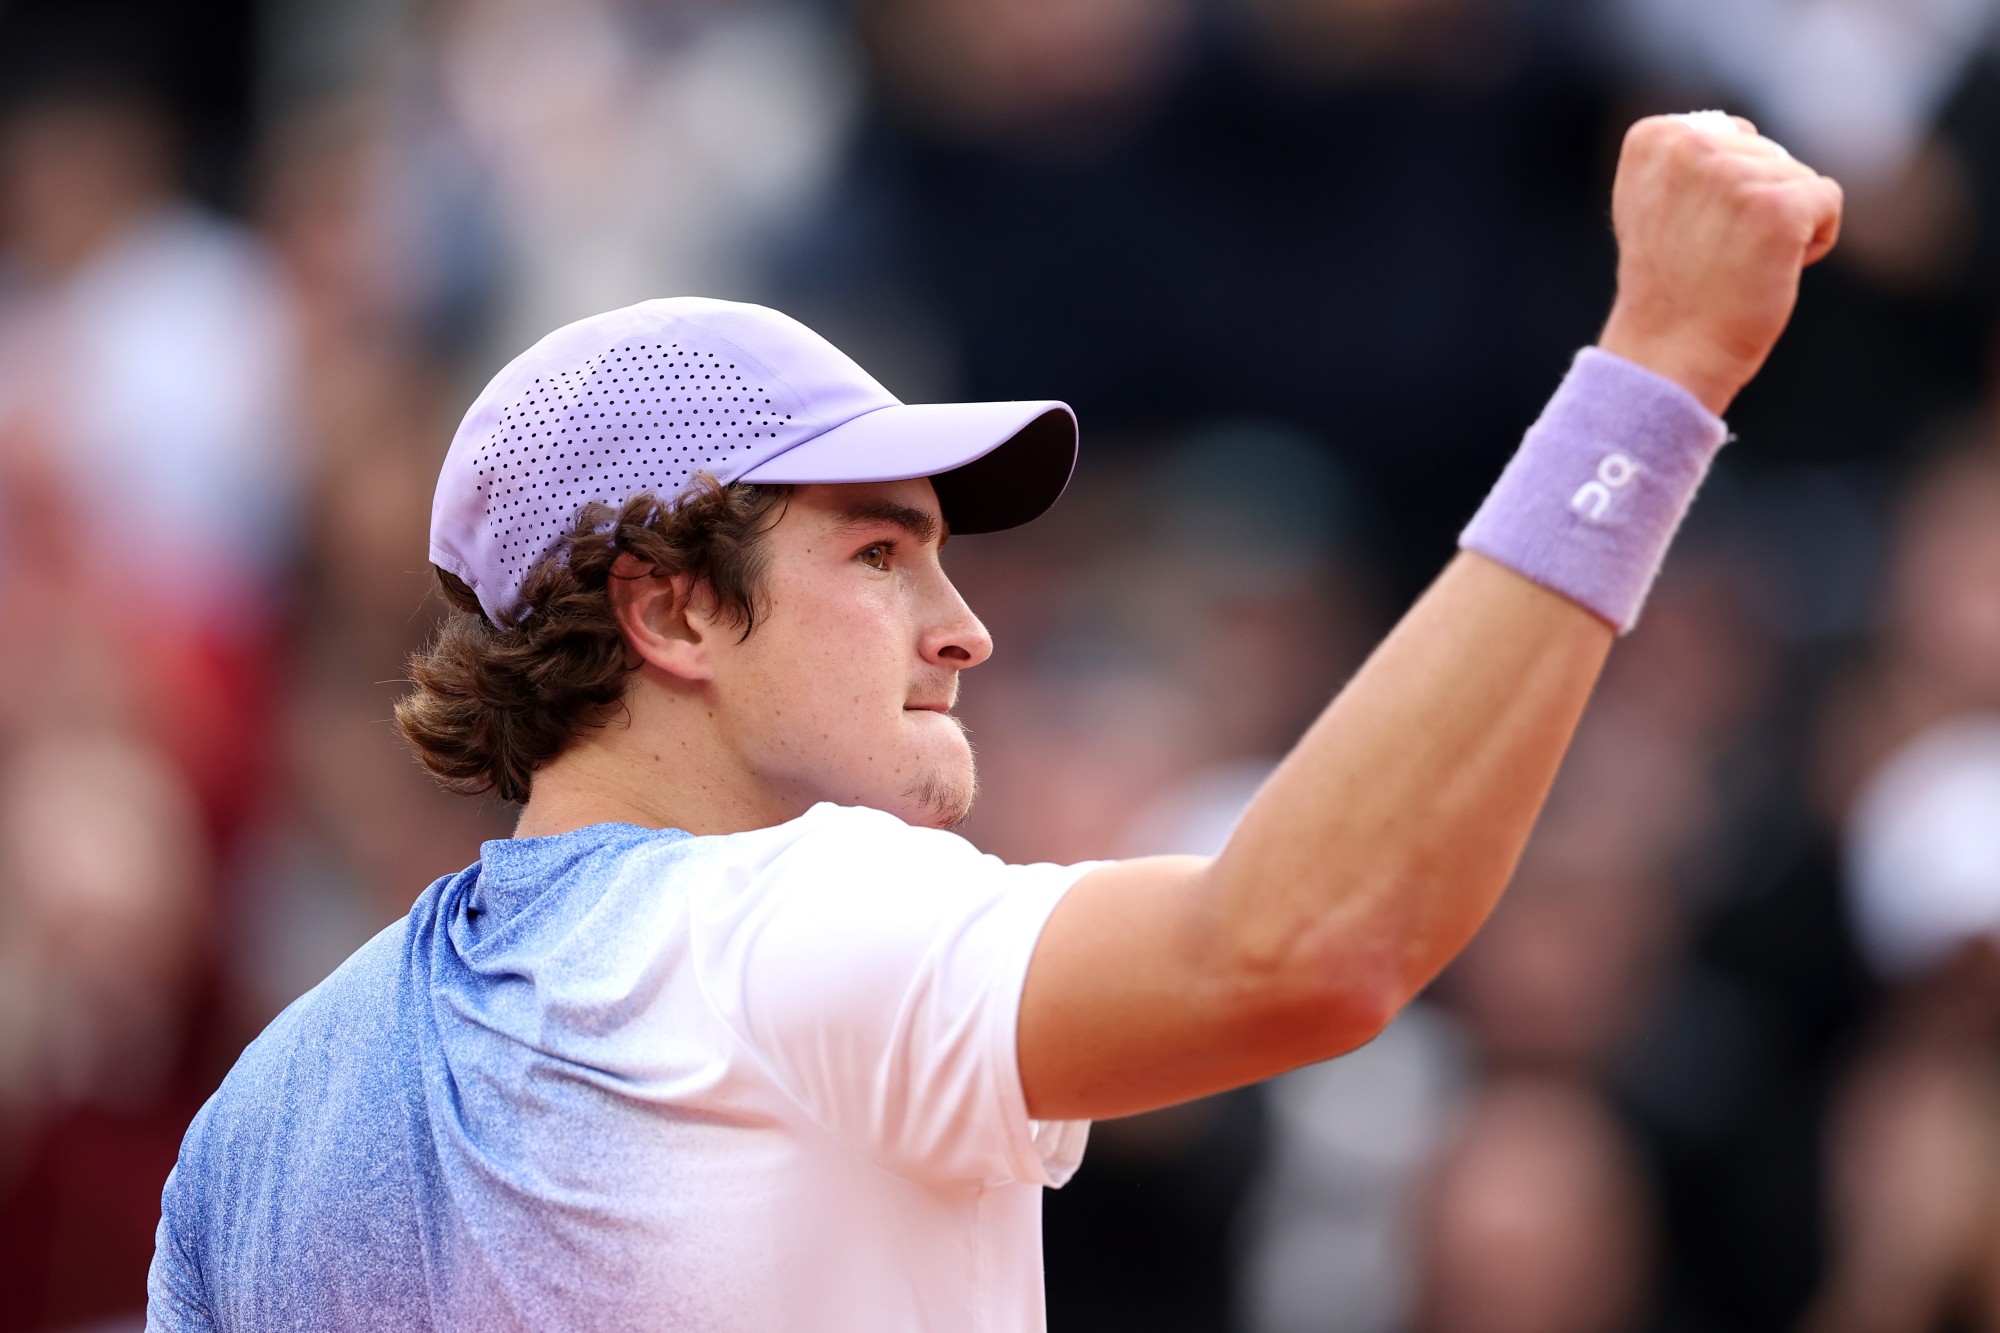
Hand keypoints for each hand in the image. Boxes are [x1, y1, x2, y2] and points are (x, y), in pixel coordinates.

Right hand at [1596, 114, 1843, 415]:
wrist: (1667, 354)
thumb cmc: (1668, 288)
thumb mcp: (1655, 205)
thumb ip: (1688, 160)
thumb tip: (1741, 133)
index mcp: (1654, 139)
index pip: (1731, 135)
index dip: (1723, 188)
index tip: (1686, 232)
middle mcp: (1690, 147)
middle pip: (1768, 153)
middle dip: (1756, 204)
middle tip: (1712, 256)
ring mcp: (1734, 175)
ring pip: (1799, 178)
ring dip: (1782, 226)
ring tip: (1736, 267)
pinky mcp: (1778, 206)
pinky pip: (1828, 200)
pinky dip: (1814, 240)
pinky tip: (1772, 270)